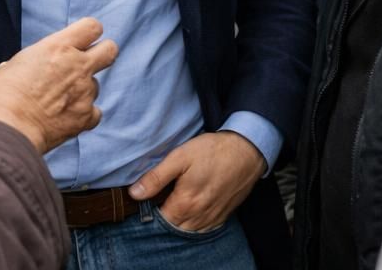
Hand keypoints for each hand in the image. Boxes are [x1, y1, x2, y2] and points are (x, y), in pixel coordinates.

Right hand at [0, 18, 117, 153]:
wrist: (9, 127)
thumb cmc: (4, 94)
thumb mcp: (16, 64)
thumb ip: (35, 61)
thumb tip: (30, 67)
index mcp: (59, 46)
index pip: (92, 27)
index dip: (89, 33)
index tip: (81, 41)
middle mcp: (77, 65)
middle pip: (110, 50)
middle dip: (103, 54)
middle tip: (87, 63)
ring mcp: (85, 91)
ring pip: (95, 85)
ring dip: (83, 91)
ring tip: (58, 102)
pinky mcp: (86, 116)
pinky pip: (94, 113)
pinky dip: (83, 116)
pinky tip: (66, 119)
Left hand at [128, 131, 265, 232]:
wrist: (247, 151)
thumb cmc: (213, 151)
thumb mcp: (180, 157)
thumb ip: (156, 177)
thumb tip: (134, 193)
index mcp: (185, 203)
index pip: (159, 219)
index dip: (151, 209)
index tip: (149, 197)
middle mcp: (199, 216)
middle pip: (173, 228)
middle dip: (164, 217)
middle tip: (162, 198)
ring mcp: (212, 217)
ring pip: (189, 230)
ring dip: (179, 221)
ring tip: (176, 202)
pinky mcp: (223, 215)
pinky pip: (204, 228)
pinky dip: (195, 223)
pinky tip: (192, 208)